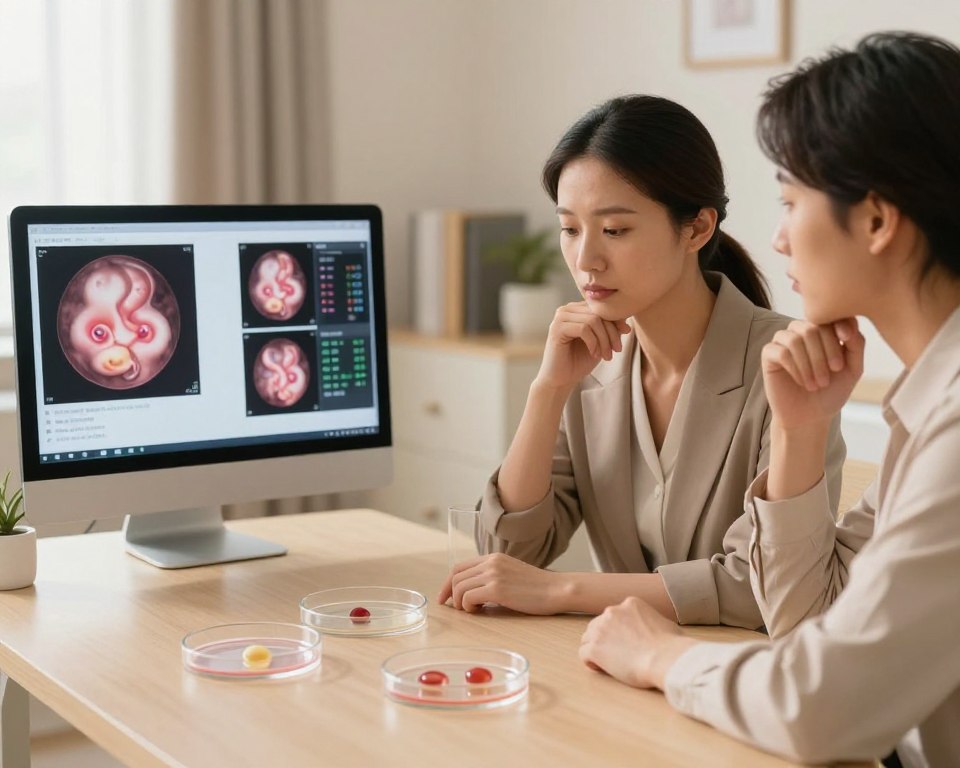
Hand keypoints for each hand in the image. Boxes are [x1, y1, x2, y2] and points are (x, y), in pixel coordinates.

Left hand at [437, 553, 566, 614]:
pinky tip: (479, 611)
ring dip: (460, 602)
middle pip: (455, 576)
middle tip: (455, 608)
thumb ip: (492, 577)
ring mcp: (493, 574)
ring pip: (460, 587)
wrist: (556, 589)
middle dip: (449, 594)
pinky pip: (469, 597)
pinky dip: (468, 607)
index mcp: (493, 558)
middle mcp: (491, 562)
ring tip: (473, 610)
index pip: (459, 567)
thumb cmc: (537, 588)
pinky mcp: (497, 588)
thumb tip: (472, 592)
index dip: (447, 583)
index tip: (444, 597)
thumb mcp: (511, 574)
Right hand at [536, 302, 630, 389]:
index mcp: (577, 309)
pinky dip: (593, 342)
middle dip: (612, 332)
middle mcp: (567, 309)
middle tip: (616, 350)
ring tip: (605, 355)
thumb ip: (610, 328)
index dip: (617, 319)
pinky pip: (584, 328)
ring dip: (604, 340)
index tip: (626, 333)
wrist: (561, 379)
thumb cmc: (579, 361)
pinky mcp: (557, 328)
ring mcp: (560, 317)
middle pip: (599, 312)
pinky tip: (594, 353)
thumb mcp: (600, 342)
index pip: (602, 306)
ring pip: (593, 320)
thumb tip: (627, 319)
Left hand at [579, 597, 695, 689]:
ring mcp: (601, 629)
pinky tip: (600, 668)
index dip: (617, 631)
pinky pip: (583, 653)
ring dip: (595, 649)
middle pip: (598, 625)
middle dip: (604, 638)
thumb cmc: (671, 645)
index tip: (624, 642)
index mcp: (630, 604)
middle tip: (615, 654)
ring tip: (608, 663)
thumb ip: (655, 622)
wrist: (665, 658)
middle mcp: (613, 612)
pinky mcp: (595, 647)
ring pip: (587, 638)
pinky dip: (590, 662)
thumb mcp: (667, 624)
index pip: (614, 615)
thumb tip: (660, 630)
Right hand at [761, 318, 864, 430]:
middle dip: (823, 356)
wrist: (810, 416)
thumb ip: (856, 345)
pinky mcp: (769, 354)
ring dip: (809, 364)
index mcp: (823, 329)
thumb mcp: (853, 368)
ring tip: (815, 384)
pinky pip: (780, 352)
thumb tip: (850, 325)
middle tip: (827, 380)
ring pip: (795, 339)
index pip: (831, 318)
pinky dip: (795, 368)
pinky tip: (801, 382)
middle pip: (812, 328)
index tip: (842, 363)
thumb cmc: (831, 391)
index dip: (837, 334)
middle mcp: (802, 330)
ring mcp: (784, 340)